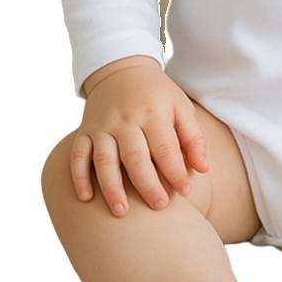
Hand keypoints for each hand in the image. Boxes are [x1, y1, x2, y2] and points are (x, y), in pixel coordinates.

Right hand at [70, 56, 208, 216]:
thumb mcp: (180, 107)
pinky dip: (79, 177)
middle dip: (147, 185)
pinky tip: (87, 198)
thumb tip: (203, 169)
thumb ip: (192, 137)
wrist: (121, 69)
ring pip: (104, 160)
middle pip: (135, 157)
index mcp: (153, 113)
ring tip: (122, 213)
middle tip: (159, 207)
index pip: (165, 148)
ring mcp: (102, 126)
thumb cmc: (157, 95)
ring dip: (111, 187)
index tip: (186, 192)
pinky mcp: (85, 131)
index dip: (176, 172)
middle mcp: (125, 120)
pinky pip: (78, 155)